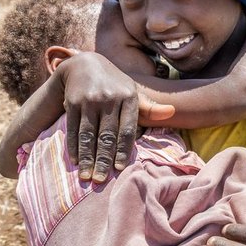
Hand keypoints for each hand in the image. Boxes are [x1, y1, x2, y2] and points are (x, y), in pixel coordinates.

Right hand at [58, 53, 174, 181]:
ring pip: (89, 135)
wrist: (85, 65)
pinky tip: (75, 161)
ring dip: (87, 158)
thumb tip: (172, 112)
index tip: (119, 168)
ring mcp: (90, 100)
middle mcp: (109, 98)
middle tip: (100, 180)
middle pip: (107, 135)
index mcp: (128, 97)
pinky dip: (74, 147)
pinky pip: (74, 129)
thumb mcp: (133, 92)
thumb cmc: (115, 85)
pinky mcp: (73, 102)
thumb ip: (149, 107)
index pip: (127, 129)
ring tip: (87, 176)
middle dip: (103, 160)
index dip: (123, 150)